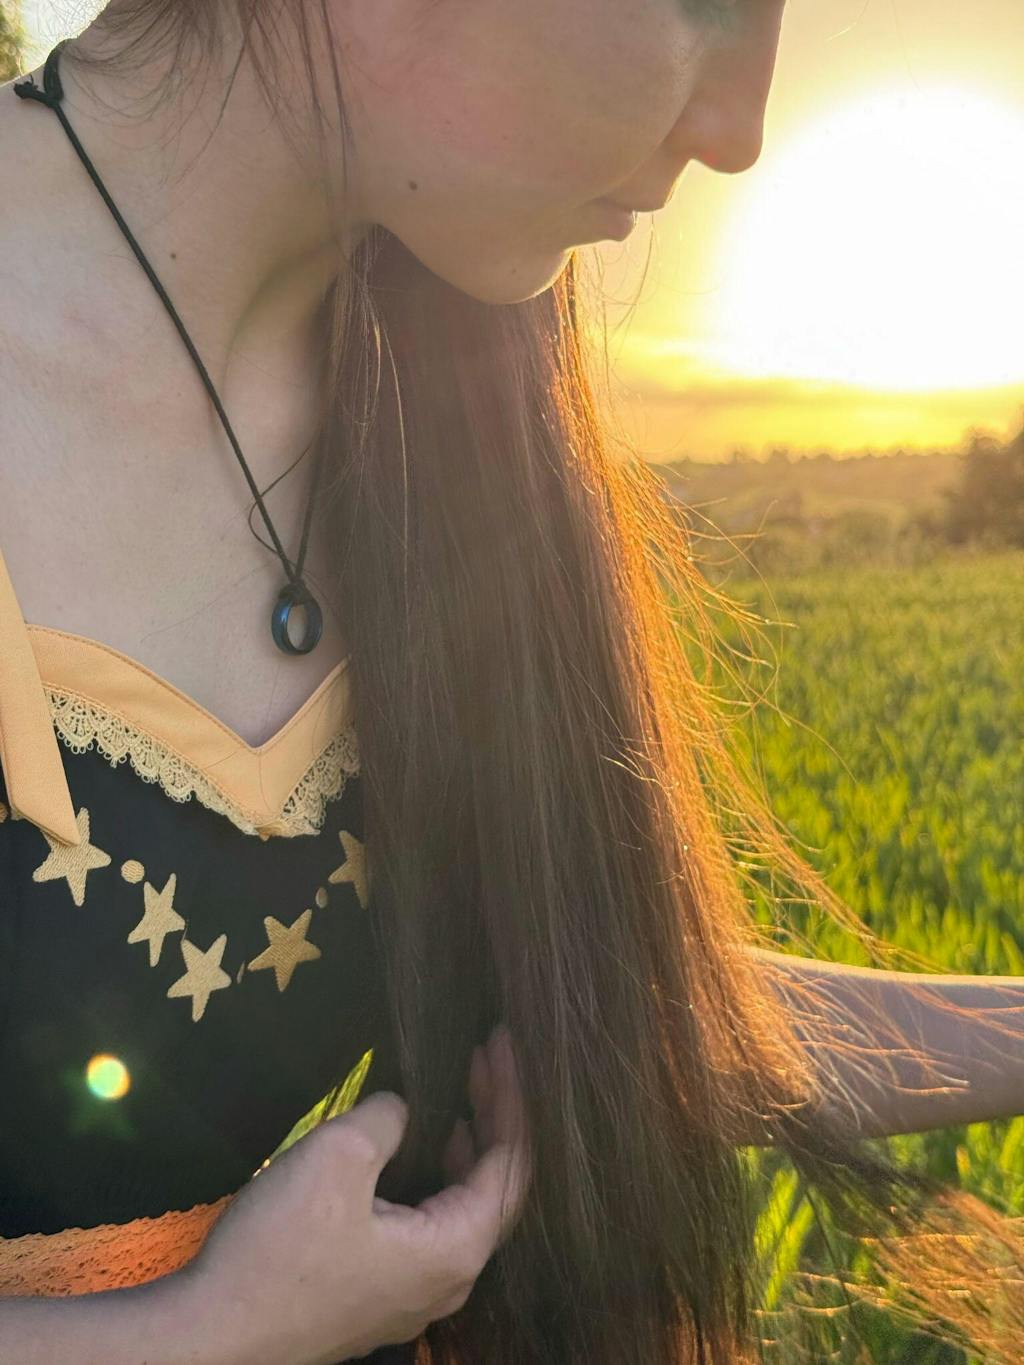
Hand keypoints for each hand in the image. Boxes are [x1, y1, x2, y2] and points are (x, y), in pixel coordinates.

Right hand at [180, 1025, 529, 1364]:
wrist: (211, 1336)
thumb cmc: (278, 1252)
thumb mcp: (338, 1157)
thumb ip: (389, 1118)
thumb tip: (403, 1108)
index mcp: (456, 1251)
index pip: (511, 1162)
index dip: (510, 1096)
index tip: (499, 1041)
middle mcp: (448, 1281)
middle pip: (495, 1186)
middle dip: (492, 1116)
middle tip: (482, 1057)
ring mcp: (413, 1294)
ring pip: (461, 1208)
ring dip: (464, 1147)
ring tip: (460, 1091)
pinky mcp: (379, 1295)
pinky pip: (428, 1227)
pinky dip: (434, 1177)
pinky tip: (416, 1147)